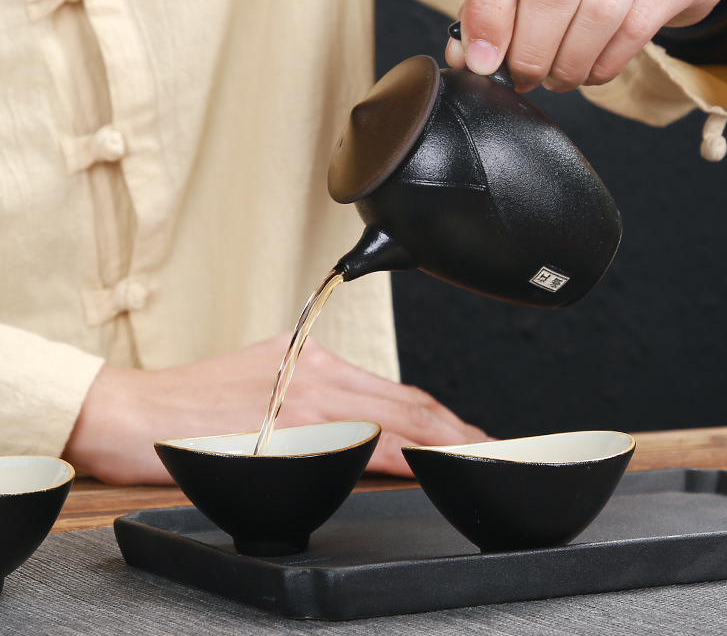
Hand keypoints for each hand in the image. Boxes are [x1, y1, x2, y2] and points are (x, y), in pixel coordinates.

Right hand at [62, 334, 488, 484]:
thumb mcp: (260, 380)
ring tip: (476, 459)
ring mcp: (304, 399)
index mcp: (313, 359)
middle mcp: (316, 372)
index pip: (393, 390)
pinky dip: (398, 457)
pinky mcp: (285, 429)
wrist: (132, 409)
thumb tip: (346, 425)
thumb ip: (308, 396)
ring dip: (440, 441)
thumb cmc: (189, 403)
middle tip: (493, 447)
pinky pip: (356, 446)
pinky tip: (422, 468)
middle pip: (406, 402)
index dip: (438, 413)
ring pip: (392, 421)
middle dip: (455, 428)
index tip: (465, 432)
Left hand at [446, 0, 726, 91]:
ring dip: (568, 63)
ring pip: (597, 11)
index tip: (482, 60)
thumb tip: (468, 57)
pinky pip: (636, 27)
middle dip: (530, 49)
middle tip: (524, 77)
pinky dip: (604, 63)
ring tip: (557, 76)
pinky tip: (592, 70)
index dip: (487, 10)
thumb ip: (493, 2)